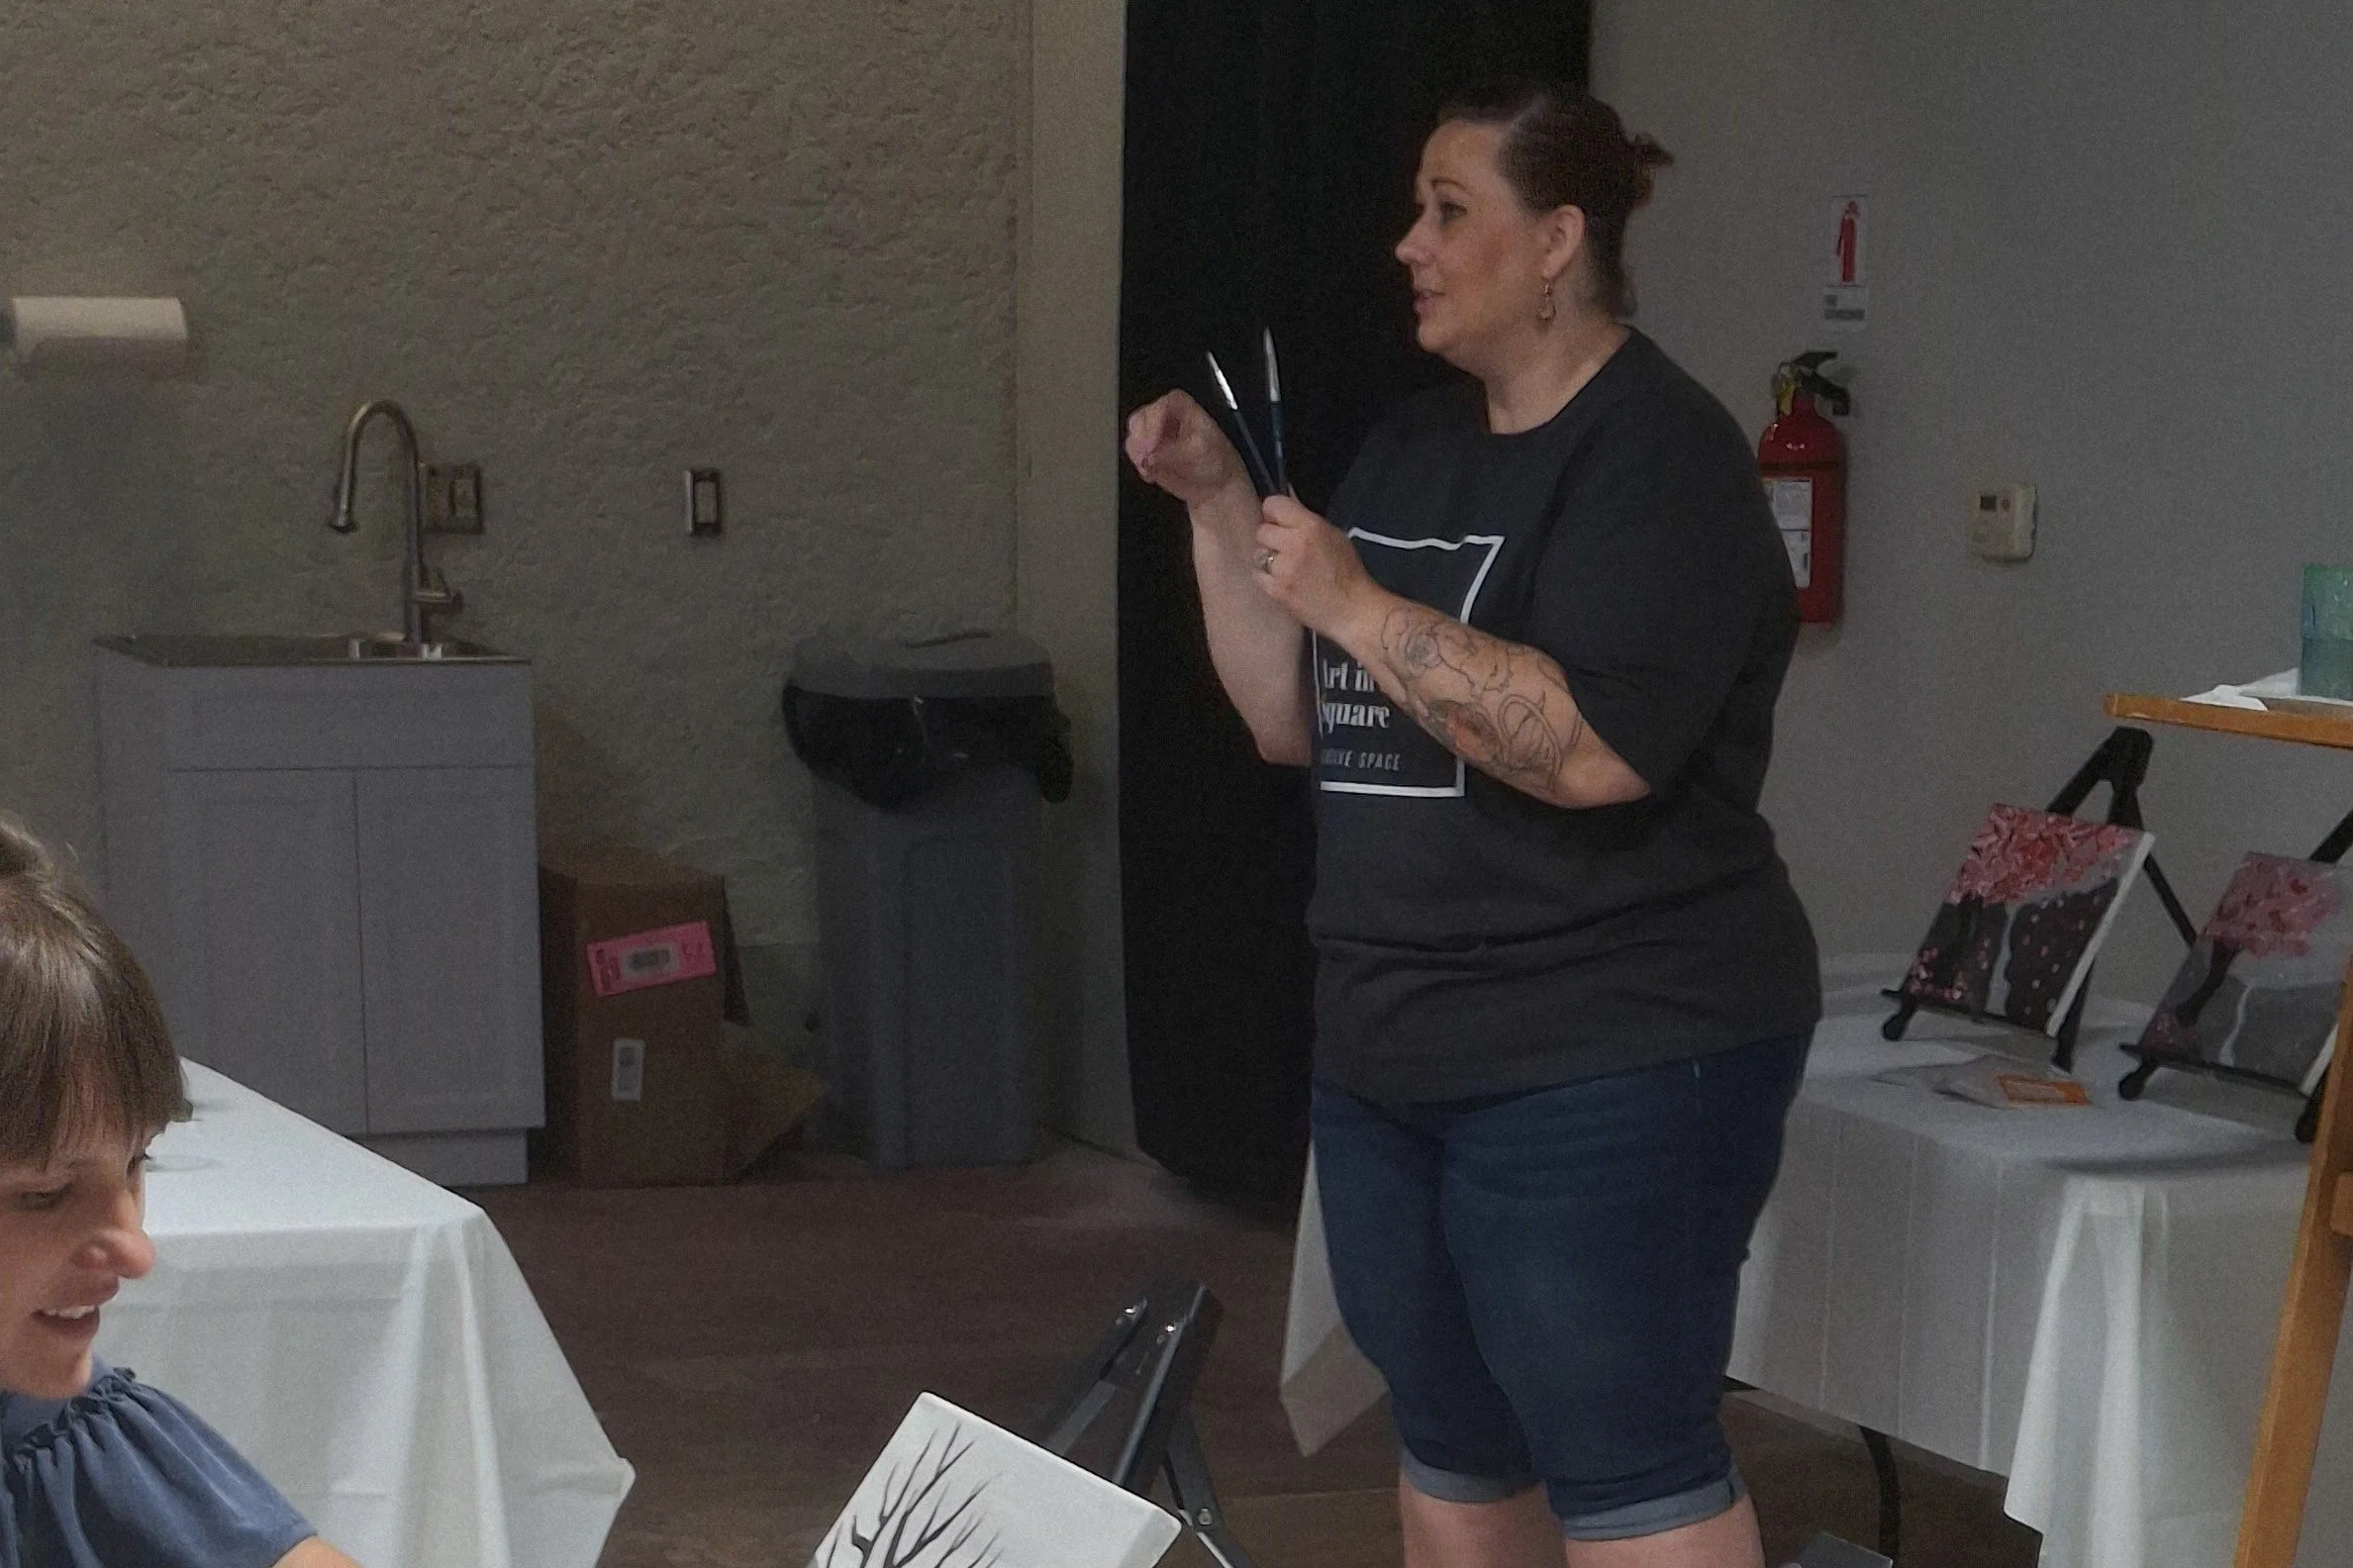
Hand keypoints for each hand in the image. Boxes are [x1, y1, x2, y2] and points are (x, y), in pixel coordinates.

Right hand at [1124, 391, 1248, 504]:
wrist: (1215, 485)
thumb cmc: (1216, 462)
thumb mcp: (1198, 451)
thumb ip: (1172, 451)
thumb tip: (1151, 457)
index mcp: (1183, 408)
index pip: (1162, 406)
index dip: (1153, 422)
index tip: (1152, 443)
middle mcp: (1166, 418)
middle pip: (1141, 418)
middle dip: (1140, 439)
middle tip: (1146, 455)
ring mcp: (1156, 435)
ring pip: (1134, 436)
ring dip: (1137, 453)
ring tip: (1149, 467)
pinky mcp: (1149, 452)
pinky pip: (1134, 454)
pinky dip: (1138, 464)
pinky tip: (1150, 473)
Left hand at [1253, 496, 1381, 637]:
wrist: (1352, 610)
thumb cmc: (1347, 572)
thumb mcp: (1334, 536)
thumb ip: (1306, 522)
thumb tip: (1284, 510)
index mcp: (1311, 527)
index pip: (1273, 504)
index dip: (1273, 513)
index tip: (1278, 522)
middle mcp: (1294, 544)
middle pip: (1262, 531)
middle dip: (1271, 539)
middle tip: (1285, 549)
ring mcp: (1283, 569)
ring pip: (1258, 554)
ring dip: (1268, 559)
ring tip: (1285, 568)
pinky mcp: (1276, 591)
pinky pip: (1258, 575)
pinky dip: (1267, 578)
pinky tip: (1283, 582)